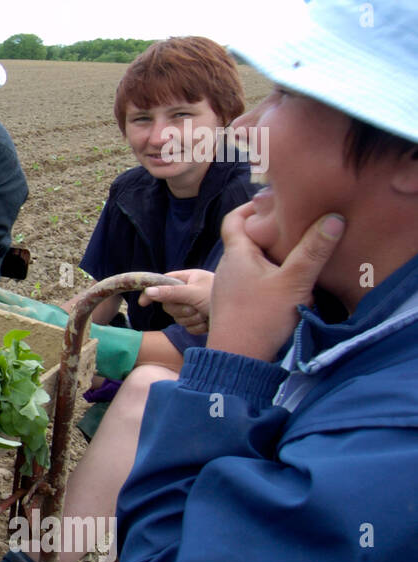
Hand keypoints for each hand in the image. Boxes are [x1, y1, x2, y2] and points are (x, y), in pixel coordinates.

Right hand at [140, 268, 214, 334]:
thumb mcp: (194, 293)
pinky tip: (208, 322)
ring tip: (205, 314)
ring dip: (191, 319)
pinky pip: (187, 327)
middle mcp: (188, 291)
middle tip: (195, 308)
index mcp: (188, 278)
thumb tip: (149, 291)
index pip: (163, 283)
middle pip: (169, 304)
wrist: (242, 315)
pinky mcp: (197, 320)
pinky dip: (197, 327)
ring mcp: (192, 306)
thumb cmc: (219, 297)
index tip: (142, 303)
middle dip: (181, 310)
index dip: (152, 292)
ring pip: (178, 317)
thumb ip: (171, 293)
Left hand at [206, 202, 344, 360]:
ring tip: (299, 254)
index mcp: (236, 255)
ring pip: (252, 263)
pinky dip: (270, 277)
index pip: (233, 220)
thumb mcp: (294, 282)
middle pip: (245, 240)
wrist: (238, 359)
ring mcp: (230, 288)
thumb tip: (334, 218)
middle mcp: (228, 268)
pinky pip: (253, 282)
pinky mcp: (237, 305)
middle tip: (296, 226)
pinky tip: (289, 285)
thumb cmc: (260, 317)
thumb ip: (313, 251)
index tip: (273, 202)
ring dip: (272, 257)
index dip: (250, 207)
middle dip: (268, 232)